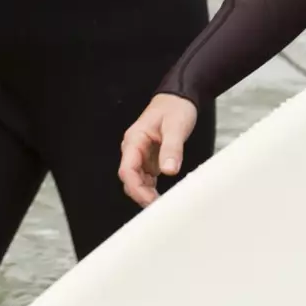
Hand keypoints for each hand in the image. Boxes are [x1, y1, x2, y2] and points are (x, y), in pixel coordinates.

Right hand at [118, 93, 198, 207]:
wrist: (178, 98)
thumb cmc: (175, 108)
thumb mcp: (176, 127)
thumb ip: (172, 149)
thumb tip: (169, 170)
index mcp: (134, 140)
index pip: (127, 170)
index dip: (137, 188)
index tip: (151, 201)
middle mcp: (134, 149)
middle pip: (130, 178)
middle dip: (141, 194)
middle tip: (159, 207)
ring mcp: (141, 154)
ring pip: (137, 180)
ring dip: (146, 193)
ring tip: (163, 204)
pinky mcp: (150, 158)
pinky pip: (146, 177)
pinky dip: (152, 187)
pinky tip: (163, 194)